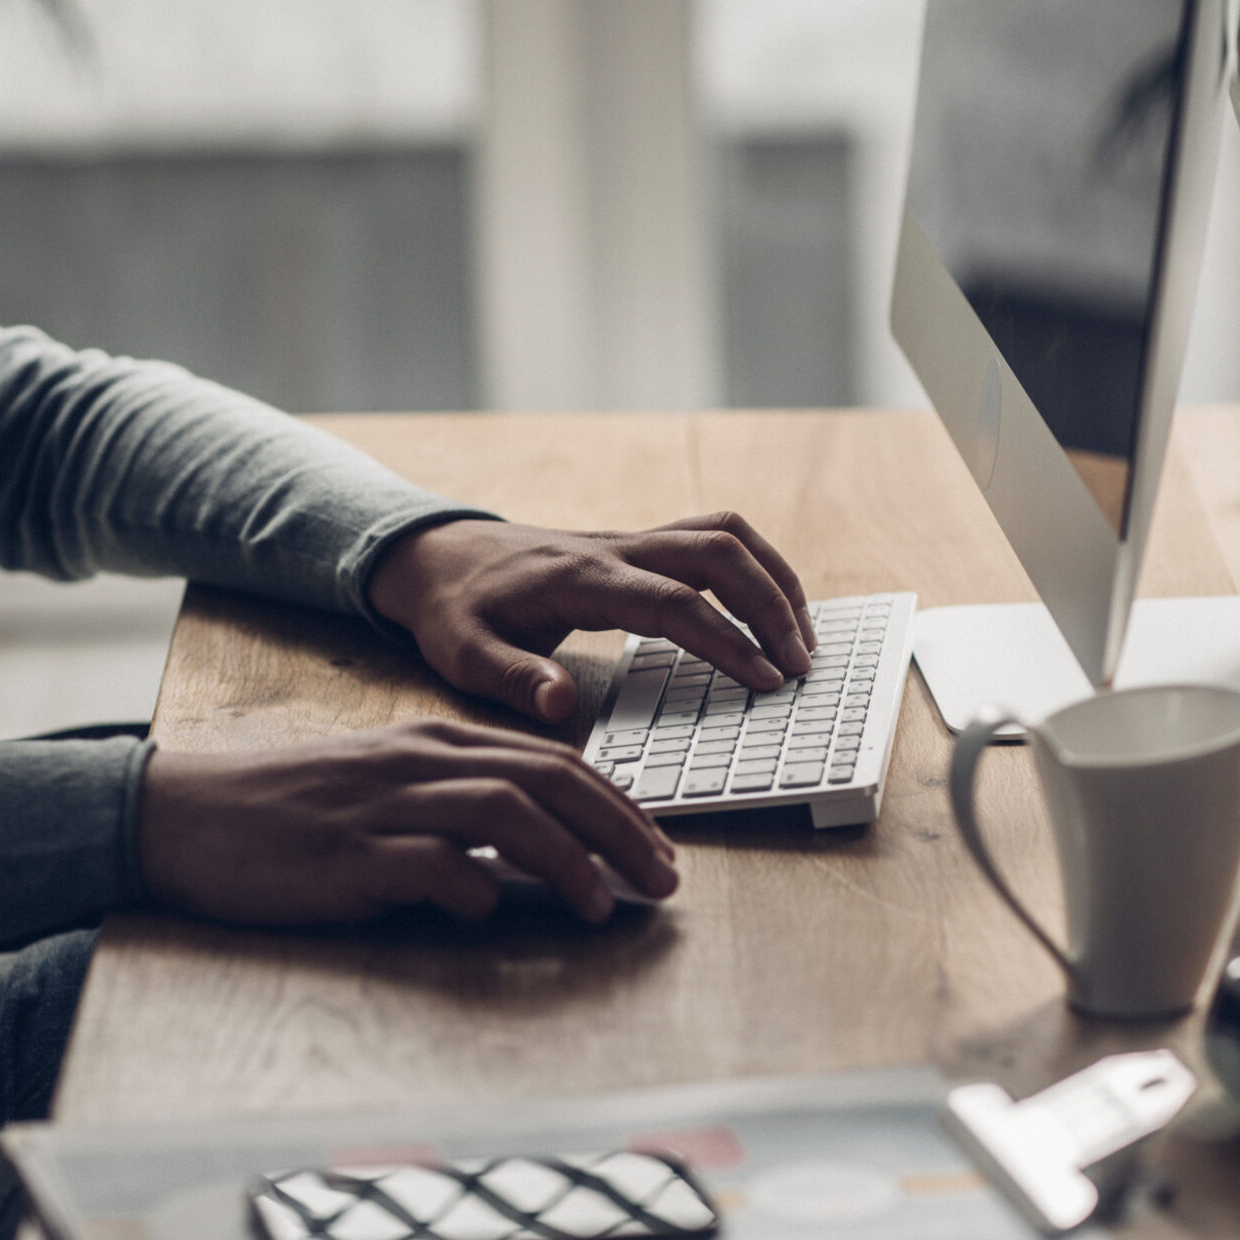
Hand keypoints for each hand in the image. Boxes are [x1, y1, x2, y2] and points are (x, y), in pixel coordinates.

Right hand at [137, 720, 679, 924]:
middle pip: (548, 780)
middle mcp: (418, 763)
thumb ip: (457, 804)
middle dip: (620, 831)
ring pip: (504, 814)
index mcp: (433, 740)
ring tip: (602, 906)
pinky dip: (474, 888)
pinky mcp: (347, 857)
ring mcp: (383, 807)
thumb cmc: (289, 812)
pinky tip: (490, 912)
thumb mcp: (384, 788)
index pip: (553, 761)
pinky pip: (431, 865)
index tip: (660, 850)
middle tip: (663, 881)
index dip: (620, 806)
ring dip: (567, 860)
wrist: (183, 814)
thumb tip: (543, 849)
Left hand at [366, 513, 816, 723]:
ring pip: (725, 534)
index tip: (766, 679)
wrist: (437, 555)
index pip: (674, 603)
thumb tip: (559, 704)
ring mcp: (631, 540)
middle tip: (802, 666)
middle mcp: (616, 549)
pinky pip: (713, 539)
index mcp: (580, 579)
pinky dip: (755, 567)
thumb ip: (512, 678)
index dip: (727, 640)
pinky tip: (770, 610)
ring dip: (774, 579)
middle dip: (772, 606)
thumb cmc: (454, 609)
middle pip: (718, 553)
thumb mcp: (463, 655)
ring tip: (803, 639)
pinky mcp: (638, 545)